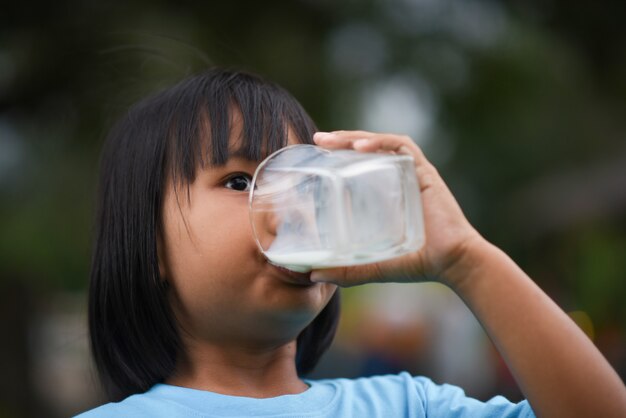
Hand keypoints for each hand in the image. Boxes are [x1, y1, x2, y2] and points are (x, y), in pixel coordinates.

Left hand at [310, 130, 483, 287]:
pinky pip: (402, 147)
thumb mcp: (376, 266)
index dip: (340, 155)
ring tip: (332, 139)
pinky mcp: (426, 172)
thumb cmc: (421, 264)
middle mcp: (402, 179)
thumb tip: (313, 275)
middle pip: (369, 149)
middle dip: (342, 140)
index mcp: (391, 194)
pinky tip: (359, 146)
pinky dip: (380, 142)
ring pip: (382, 143)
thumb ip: (348, 271)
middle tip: (317, 139)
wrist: (455, 263)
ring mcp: (415, 173)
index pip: (362, 164)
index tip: (318, 154)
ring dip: (356, 137)